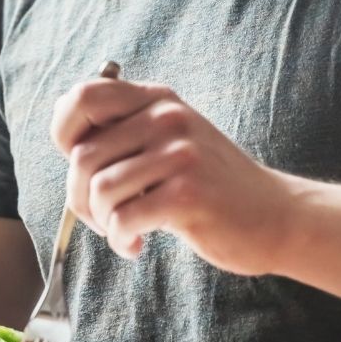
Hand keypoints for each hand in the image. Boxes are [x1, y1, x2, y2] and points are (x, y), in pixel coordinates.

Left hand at [50, 76, 291, 274]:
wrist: (276, 215)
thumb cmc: (212, 185)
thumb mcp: (172, 139)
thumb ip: (127, 130)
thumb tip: (66, 134)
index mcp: (157, 99)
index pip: (83, 96)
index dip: (64, 133)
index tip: (81, 167)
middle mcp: (167, 117)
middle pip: (83, 156)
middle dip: (80, 198)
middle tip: (102, 218)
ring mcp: (179, 154)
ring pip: (99, 190)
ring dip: (102, 223)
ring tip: (124, 231)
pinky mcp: (187, 194)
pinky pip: (123, 219)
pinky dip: (120, 240)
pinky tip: (136, 245)